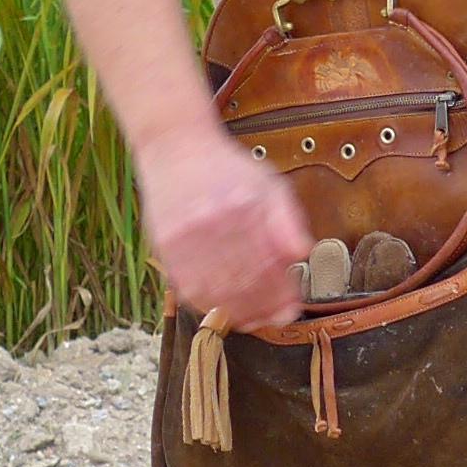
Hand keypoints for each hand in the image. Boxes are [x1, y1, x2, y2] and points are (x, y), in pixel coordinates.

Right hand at [136, 122, 309, 328]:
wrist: (176, 147)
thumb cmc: (227, 169)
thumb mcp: (269, 184)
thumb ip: (288, 220)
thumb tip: (302, 254)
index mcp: (244, 206)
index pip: (268, 265)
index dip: (281, 293)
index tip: (292, 306)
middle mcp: (213, 221)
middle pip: (243, 282)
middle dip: (263, 307)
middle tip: (274, 317)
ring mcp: (186, 236)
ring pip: (215, 290)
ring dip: (237, 311)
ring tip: (252, 318)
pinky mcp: (164, 245)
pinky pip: (186, 287)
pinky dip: (207, 303)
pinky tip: (222, 307)